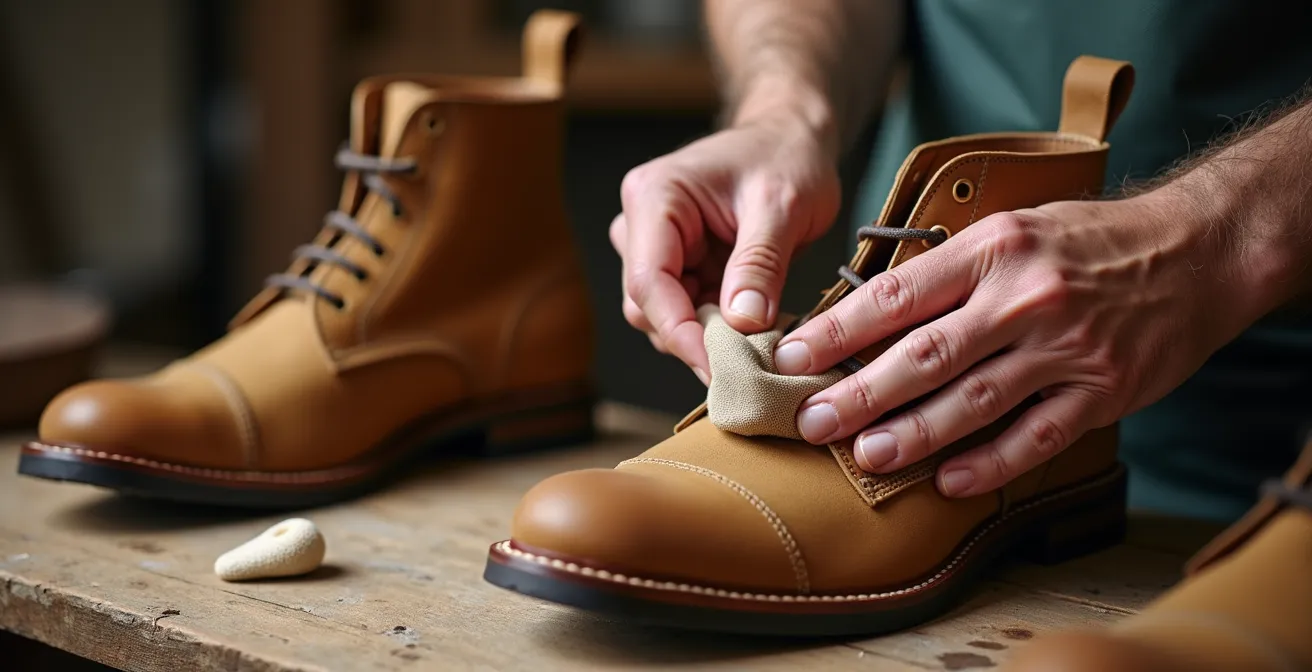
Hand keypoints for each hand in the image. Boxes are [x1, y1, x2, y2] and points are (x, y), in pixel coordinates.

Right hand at [612, 113, 839, 381]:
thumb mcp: (783, 205)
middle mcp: (643, 223)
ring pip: (664, 317)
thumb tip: (743, 325)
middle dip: (695, 340)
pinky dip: (719, 331)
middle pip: (649, 306)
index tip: (720, 369)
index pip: (649, 281)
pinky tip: (755, 336)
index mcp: (655, 197)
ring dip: (707, 338)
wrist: (792, 138)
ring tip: (760, 348)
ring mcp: (657, 247)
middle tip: (750, 367)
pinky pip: (688, 313)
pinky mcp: (678, 267)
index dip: (680, 333)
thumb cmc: (787, 157)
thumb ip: (760, 263)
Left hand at [775, 194, 1257, 496]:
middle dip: (858, 393)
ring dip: (913, 433)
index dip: (836, 331)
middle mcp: (1023, 297)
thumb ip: (948, 270)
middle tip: (810, 421)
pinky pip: (1036, 436)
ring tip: (865, 455)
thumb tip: (867, 314)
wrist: (1197, 251)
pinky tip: (949, 481)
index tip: (789, 357)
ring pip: (973, 401)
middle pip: (923, 355)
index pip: (895, 296)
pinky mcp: (1102, 390)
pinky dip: (990, 463)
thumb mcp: (1012, 228)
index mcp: (991, 249)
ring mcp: (1065, 347)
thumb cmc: (1087, 241)